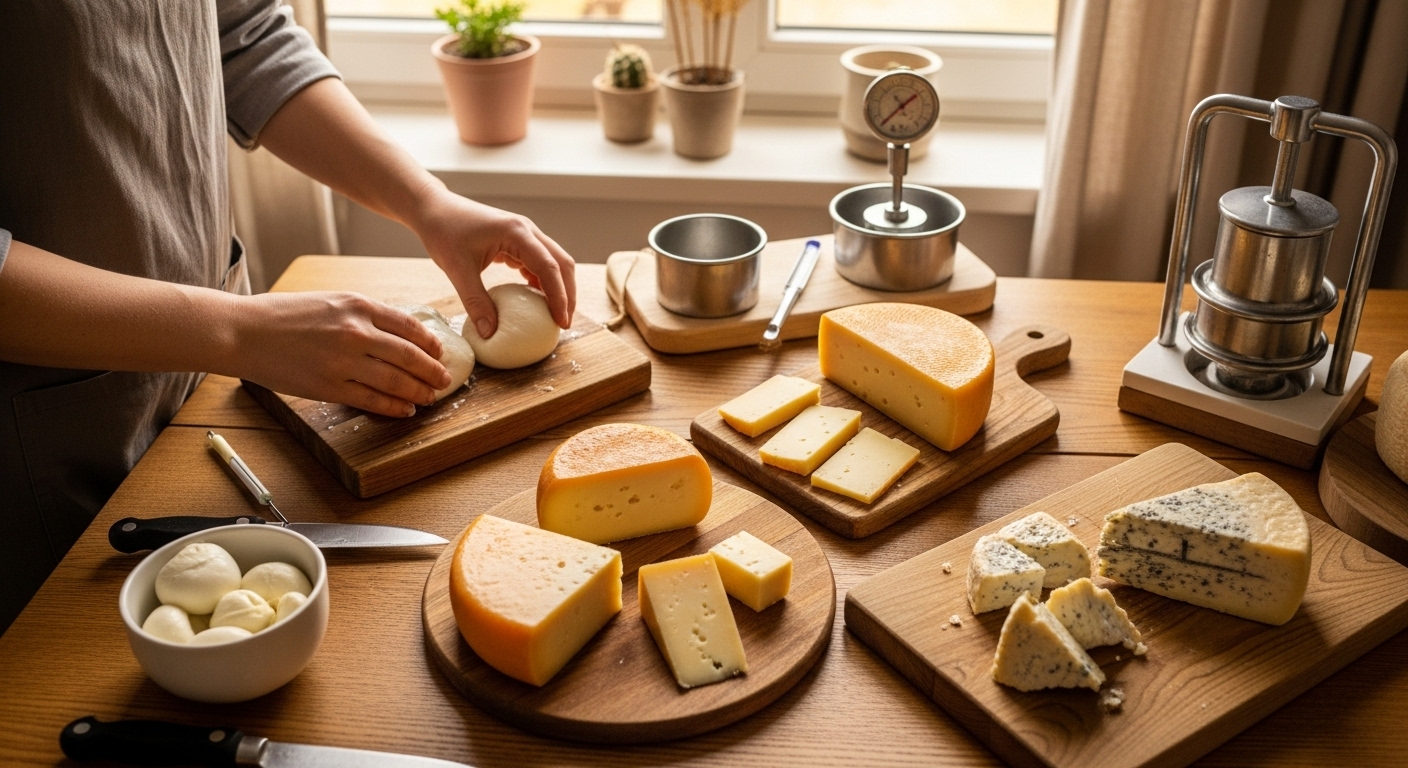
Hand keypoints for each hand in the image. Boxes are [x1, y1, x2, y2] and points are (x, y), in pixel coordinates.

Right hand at [231, 292, 450, 416]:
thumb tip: (397, 333)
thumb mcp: (330, 301)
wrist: (244, 332)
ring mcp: (344, 362)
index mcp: (358, 305)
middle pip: (410, 356)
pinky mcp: (329, 387)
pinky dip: (394, 407)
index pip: (409, 326)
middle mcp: (356, 332)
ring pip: (396, 381)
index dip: (430, 343)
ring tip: (429, 398)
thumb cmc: (284, 314)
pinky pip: (372, 400)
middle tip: (445, 380)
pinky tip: (404, 410)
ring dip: (418, 392)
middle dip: (433, 372)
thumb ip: (363, 314)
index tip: (439, 353)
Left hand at [411, 190, 575, 339]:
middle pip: (562, 263)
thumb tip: (490, 333)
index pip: (549, 267)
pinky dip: (543, 281)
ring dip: (558, 287)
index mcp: (517, 233)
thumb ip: (475, 302)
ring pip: (554, 261)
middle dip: (567, 294)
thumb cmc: (443, 232)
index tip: (561, 322)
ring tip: (555, 315)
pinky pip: (539, 261)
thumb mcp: (457, 270)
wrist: (434, 208)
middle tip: (564, 323)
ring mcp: (524, 233)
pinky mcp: (517, 240)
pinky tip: (536, 300)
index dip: (559, 297)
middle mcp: (527, 230)